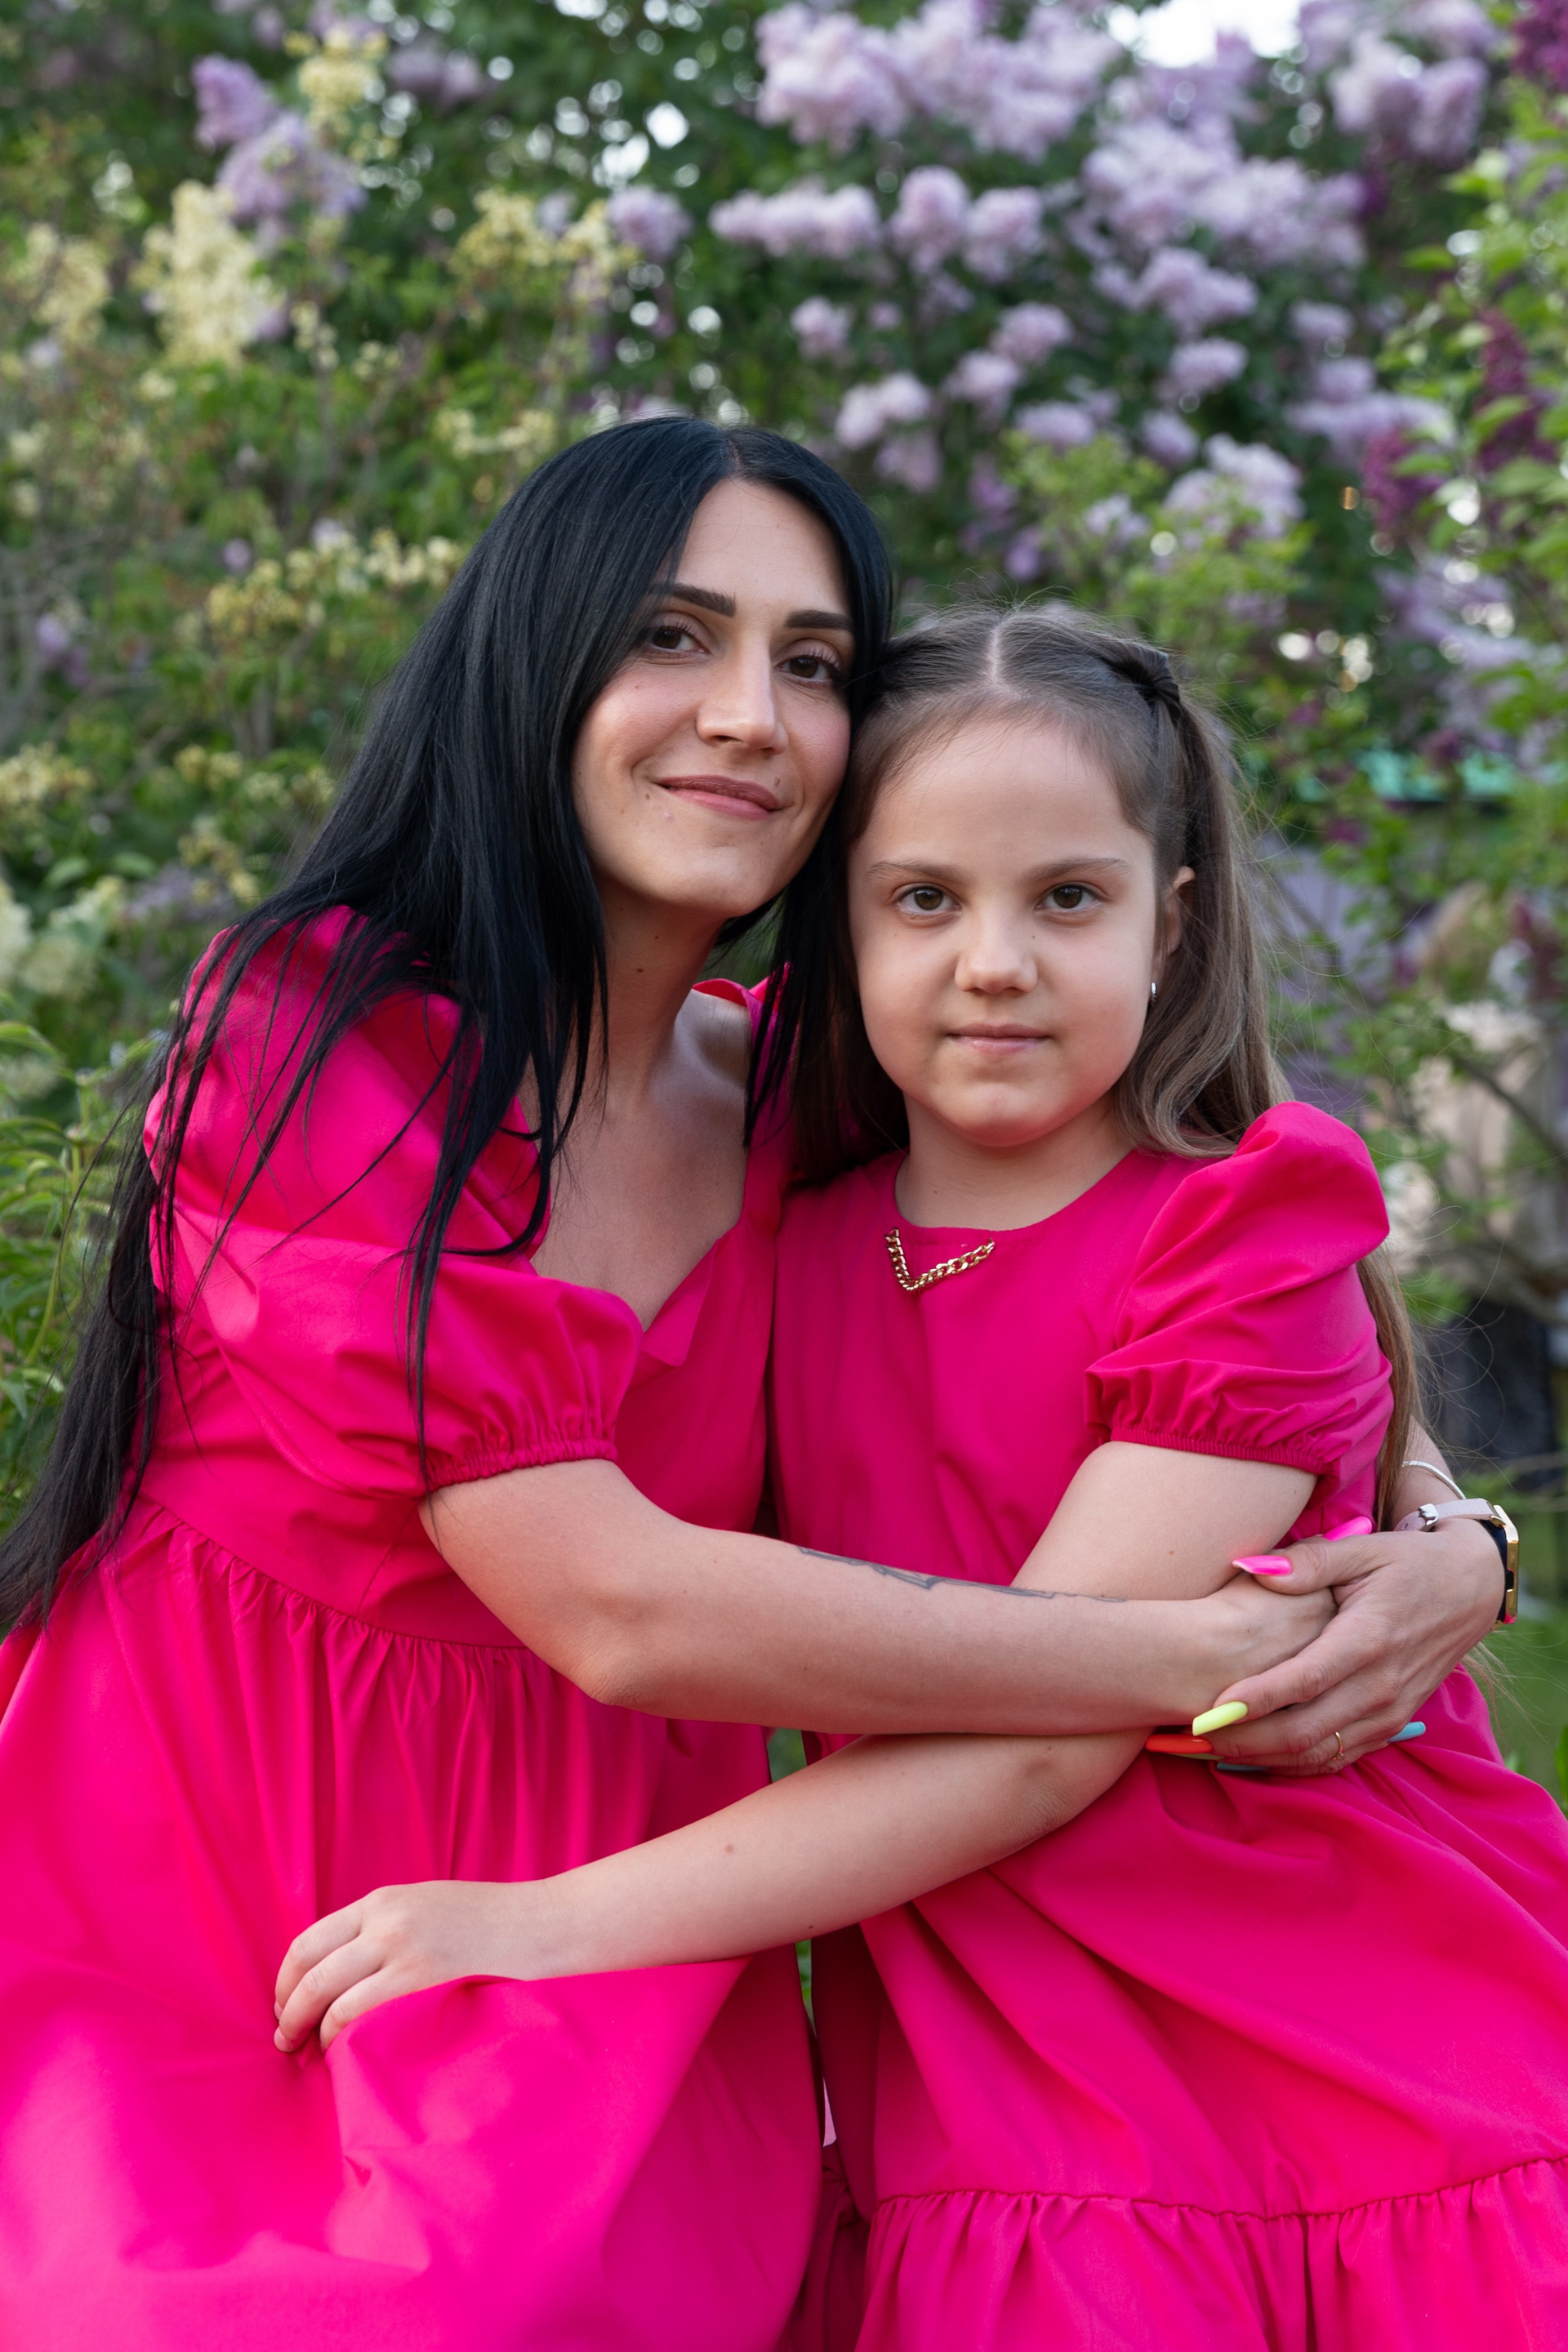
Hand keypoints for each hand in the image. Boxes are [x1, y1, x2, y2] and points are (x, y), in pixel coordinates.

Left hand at [274, 1880, 541, 2052]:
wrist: (538, 1923)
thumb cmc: (487, 1923)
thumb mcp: (426, 1908)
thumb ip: (384, 1931)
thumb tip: (340, 1976)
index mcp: (381, 1901)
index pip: (309, 1941)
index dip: (285, 1981)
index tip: (283, 2007)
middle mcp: (384, 1920)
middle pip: (309, 1970)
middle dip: (288, 2011)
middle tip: (284, 2040)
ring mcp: (402, 1948)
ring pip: (328, 1996)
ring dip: (308, 2031)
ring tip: (308, 2053)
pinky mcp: (420, 1979)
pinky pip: (359, 2014)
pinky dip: (340, 2038)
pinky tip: (343, 2052)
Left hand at [1202, 1515, 1502, 1772]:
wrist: (1470, 1590)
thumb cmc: (1408, 1563)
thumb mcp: (1364, 1549)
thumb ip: (1308, 1562)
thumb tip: (1253, 1567)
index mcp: (1370, 1639)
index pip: (1305, 1681)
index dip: (1255, 1700)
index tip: (1207, 1710)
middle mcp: (1381, 1685)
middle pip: (1305, 1731)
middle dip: (1242, 1741)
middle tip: (1188, 1738)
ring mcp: (1389, 1713)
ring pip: (1318, 1753)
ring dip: (1261, 1758)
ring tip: (1205, 1751)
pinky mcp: (1391, 1726)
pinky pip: (1338, 1758)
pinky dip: (1293, 1764)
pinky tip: (1251, 1758)